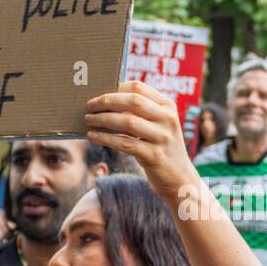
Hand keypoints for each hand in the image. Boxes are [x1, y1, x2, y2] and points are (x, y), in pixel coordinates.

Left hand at [84, 81, 196, 201]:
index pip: (139, 88)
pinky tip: (92, 136)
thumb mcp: (157, 125)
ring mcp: (162, 138)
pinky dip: (105, 138)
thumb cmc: (160, 147)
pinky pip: (124, 143)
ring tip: (88, 120)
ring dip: (103, 119)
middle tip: (89, 105)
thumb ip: (140, 112)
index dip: (116, 87)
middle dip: (107, 101)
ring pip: (127, 121)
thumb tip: (106, 101)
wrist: (179, 178)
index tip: (100, 93)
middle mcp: (168, 119)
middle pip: (133, 101)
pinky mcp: (154, 156)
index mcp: (168, 106)